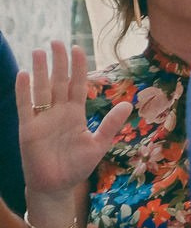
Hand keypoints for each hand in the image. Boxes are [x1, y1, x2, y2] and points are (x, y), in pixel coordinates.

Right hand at [17, 43, 131, 206]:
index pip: (76, 85)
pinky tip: (24, 75)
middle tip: (57, 42)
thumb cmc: (77, 166)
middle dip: (58, 63)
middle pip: (58, 82)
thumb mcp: (98, 144)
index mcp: (75, 114)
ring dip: (40, 71)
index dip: (77, 68)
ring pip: (41, 90)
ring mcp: (42, 119)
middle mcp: (58, 112)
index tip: (78, 48)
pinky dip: (24, 91)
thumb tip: (128, 103)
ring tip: (39, 51)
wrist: (57, 186)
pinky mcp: (29, 129)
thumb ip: (111, 124)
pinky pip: (26, 106)